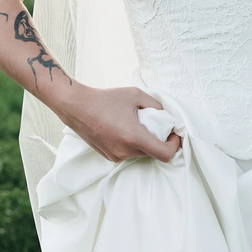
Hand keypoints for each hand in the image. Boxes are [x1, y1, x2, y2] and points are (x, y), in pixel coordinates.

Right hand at [56, 83, 181, 163]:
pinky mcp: (108, 157)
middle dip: (159, 140)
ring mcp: (115, 157)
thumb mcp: (136, 94)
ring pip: (140, 153)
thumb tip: (166, 116)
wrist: (76, 107)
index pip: (164, 154)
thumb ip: (156, 105)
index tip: (173, 133)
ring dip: (145, 141)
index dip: (174, 145)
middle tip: (156, 123)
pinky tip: (124, 128)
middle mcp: (125, 152)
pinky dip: (132, 143)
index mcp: (134, 138)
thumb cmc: (106, 99)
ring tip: (137, 123)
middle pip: (153, 152)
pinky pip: (128, 153)